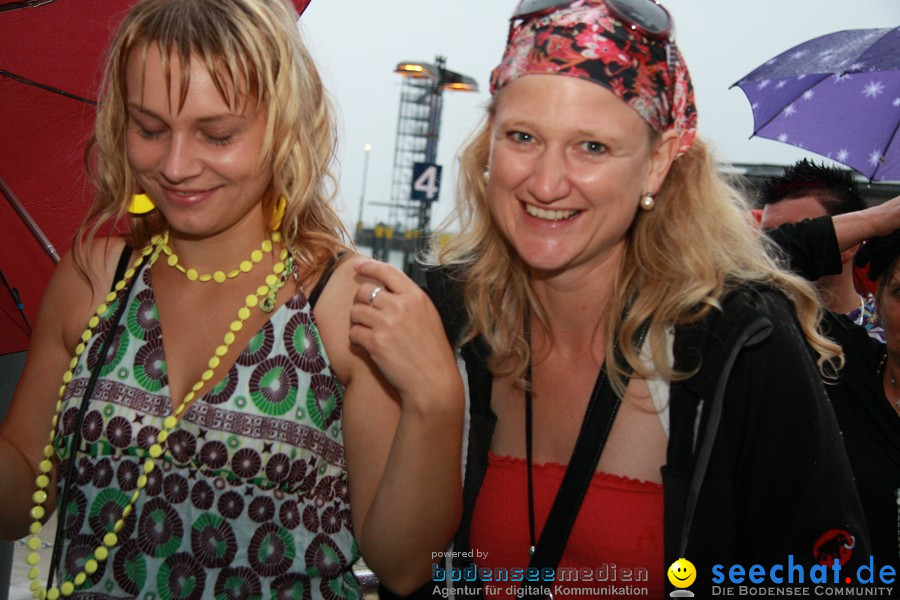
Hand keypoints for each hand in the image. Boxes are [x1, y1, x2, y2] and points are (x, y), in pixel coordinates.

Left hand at [349, 259, 459, 405]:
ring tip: (370, 334)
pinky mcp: (375, 342)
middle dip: (361, 302)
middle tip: (367, 317)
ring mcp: (387, 323)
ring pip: (355, 311)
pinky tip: (369, 348)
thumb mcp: (428, 318)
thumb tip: (385, 291)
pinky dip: (357, 340)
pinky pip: (353, 333)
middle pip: (365, 291)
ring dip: (358, 322)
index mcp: (416, 297)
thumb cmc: (432, 353)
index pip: (388, 271)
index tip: (358, 266)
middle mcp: (401, 305)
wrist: (433, 382)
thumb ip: (409, 302)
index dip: (369, 266)